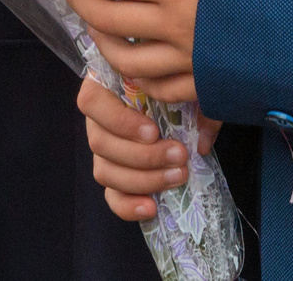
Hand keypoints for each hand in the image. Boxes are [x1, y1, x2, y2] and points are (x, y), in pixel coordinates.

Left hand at [59, 0, 208, 102]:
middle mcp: (175, 25)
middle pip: (110, 20)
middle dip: (83, 3)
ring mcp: (189, 59)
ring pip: (127, 61)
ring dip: (105, 45)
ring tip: (98, 30)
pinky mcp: (206, 84)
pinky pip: (162, 89)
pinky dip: (143, 81)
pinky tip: (138, 71)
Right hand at [78, 74, 222, 221]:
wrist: (180, 105)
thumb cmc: (176, 85)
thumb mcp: (181, 83)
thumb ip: (189, 99)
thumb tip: (201, 141)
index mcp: (104, 87)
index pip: (92, 102)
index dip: (119, 121)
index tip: (153, 132)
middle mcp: (97, 120)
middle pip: (99, 144)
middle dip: (144, 156)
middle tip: (180, 155)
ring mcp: (103, 151)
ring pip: (105, 172)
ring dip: (143, 179)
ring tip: (178, 176)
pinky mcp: (114, 176)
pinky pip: (112, 196)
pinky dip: (128, 206)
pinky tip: (151, 208)